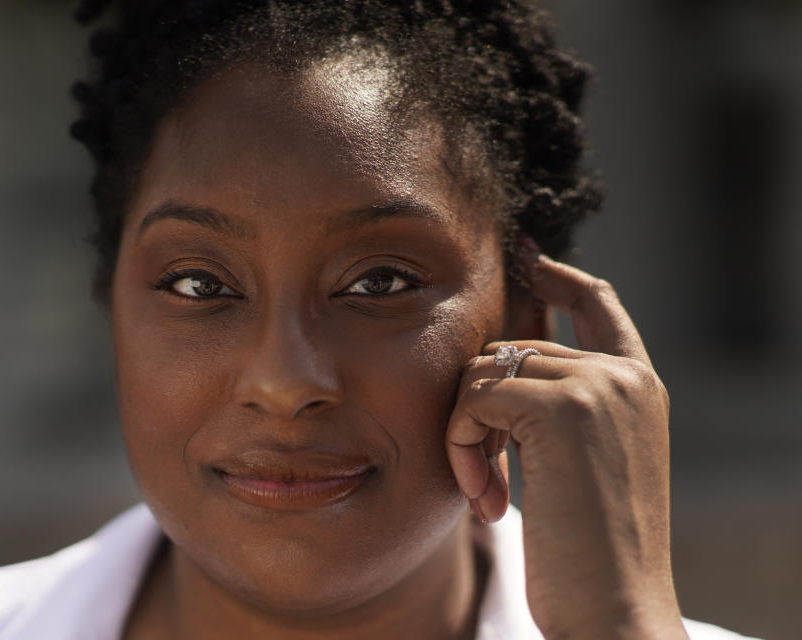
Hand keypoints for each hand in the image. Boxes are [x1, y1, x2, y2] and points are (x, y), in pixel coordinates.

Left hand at [446, 250, 687, 639]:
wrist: (614, 608)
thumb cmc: (592, 550)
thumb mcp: (585, 463)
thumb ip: (560, 406)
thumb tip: (498, 365)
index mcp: (639, 386)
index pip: (598, 305)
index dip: (559, 278)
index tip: (526, 256)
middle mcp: (624, 375)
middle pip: (508, 351)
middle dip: (479, 414)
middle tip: (486, 482)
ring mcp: (597, 385)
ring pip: (483, 373)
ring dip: (467, 436)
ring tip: (487, 494)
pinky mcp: (560, 406)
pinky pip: (473, 399)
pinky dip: (462, 449)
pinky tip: (489, 500)